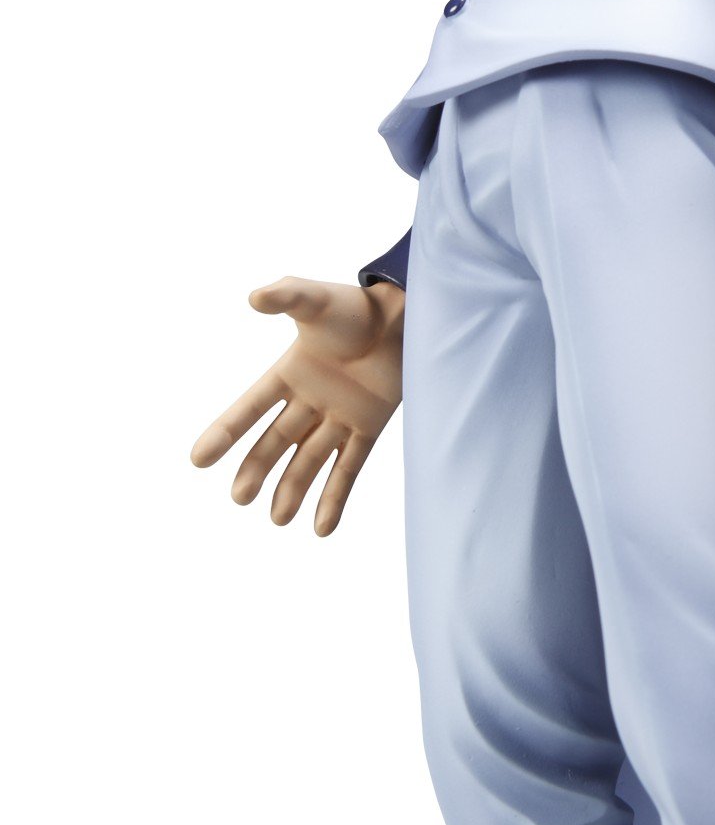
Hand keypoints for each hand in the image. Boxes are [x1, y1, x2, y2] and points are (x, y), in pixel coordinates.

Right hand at [190, 276, 405, 536]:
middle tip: (239, 498)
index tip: (198, 460)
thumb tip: (254, 297)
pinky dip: (336, 498)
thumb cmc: (357, 305)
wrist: (405, 315)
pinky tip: (321, 529)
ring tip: (277, 520)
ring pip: (310, 460)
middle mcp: (310, 399)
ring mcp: (339, 415)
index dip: (225, 433)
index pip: (250, 408)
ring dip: (293, 490)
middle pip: (276, 441)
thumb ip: (286, 295)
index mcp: (289, 373)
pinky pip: (349, 467)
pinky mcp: (369, 426)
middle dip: (257, 469)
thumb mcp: (315, 299)